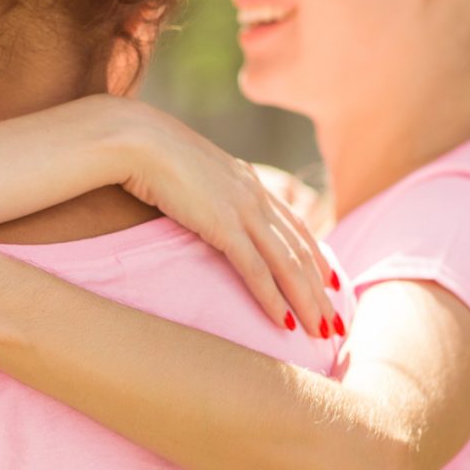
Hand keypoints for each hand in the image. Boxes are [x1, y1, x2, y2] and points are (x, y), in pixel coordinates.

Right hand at [116, 104, 335, 335]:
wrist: (133, 137)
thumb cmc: (146, 151)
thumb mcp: (186, 170)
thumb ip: (201, 188)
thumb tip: (194, 203)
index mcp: (248, 181)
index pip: (294, 225)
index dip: (316, 256)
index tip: (330, 283)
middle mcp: (254, 195)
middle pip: (300, 250)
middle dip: (321, 289)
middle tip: (335, 321)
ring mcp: (241, 209)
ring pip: (287, 263)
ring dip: (307, 301)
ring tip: (321, 331)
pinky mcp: (222, 224)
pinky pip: (255, 269)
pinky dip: (272, 298)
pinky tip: (283, 322)